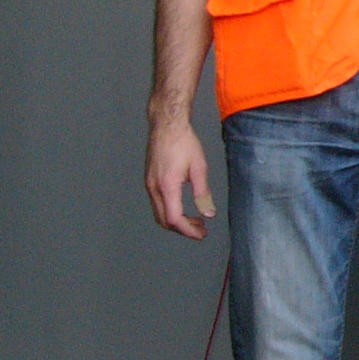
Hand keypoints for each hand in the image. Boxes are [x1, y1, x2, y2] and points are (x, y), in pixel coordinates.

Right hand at [145, 118, 216, 238]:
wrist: (167, 125)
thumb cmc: (183, 142)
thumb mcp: (199, 167)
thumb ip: (203, 193)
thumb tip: (208, 213)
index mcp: (167, 186)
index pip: (175, 219)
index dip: (188, 231)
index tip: (202, 234)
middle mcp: (154, 187)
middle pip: (164, 220)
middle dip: (183, 229)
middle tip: (201, 230)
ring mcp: (149, 184)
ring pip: (159, 213)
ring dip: (176, 221)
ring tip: (196, 220)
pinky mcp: (149, 180)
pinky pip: (157, 203)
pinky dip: (170, 210)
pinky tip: (184, 208)